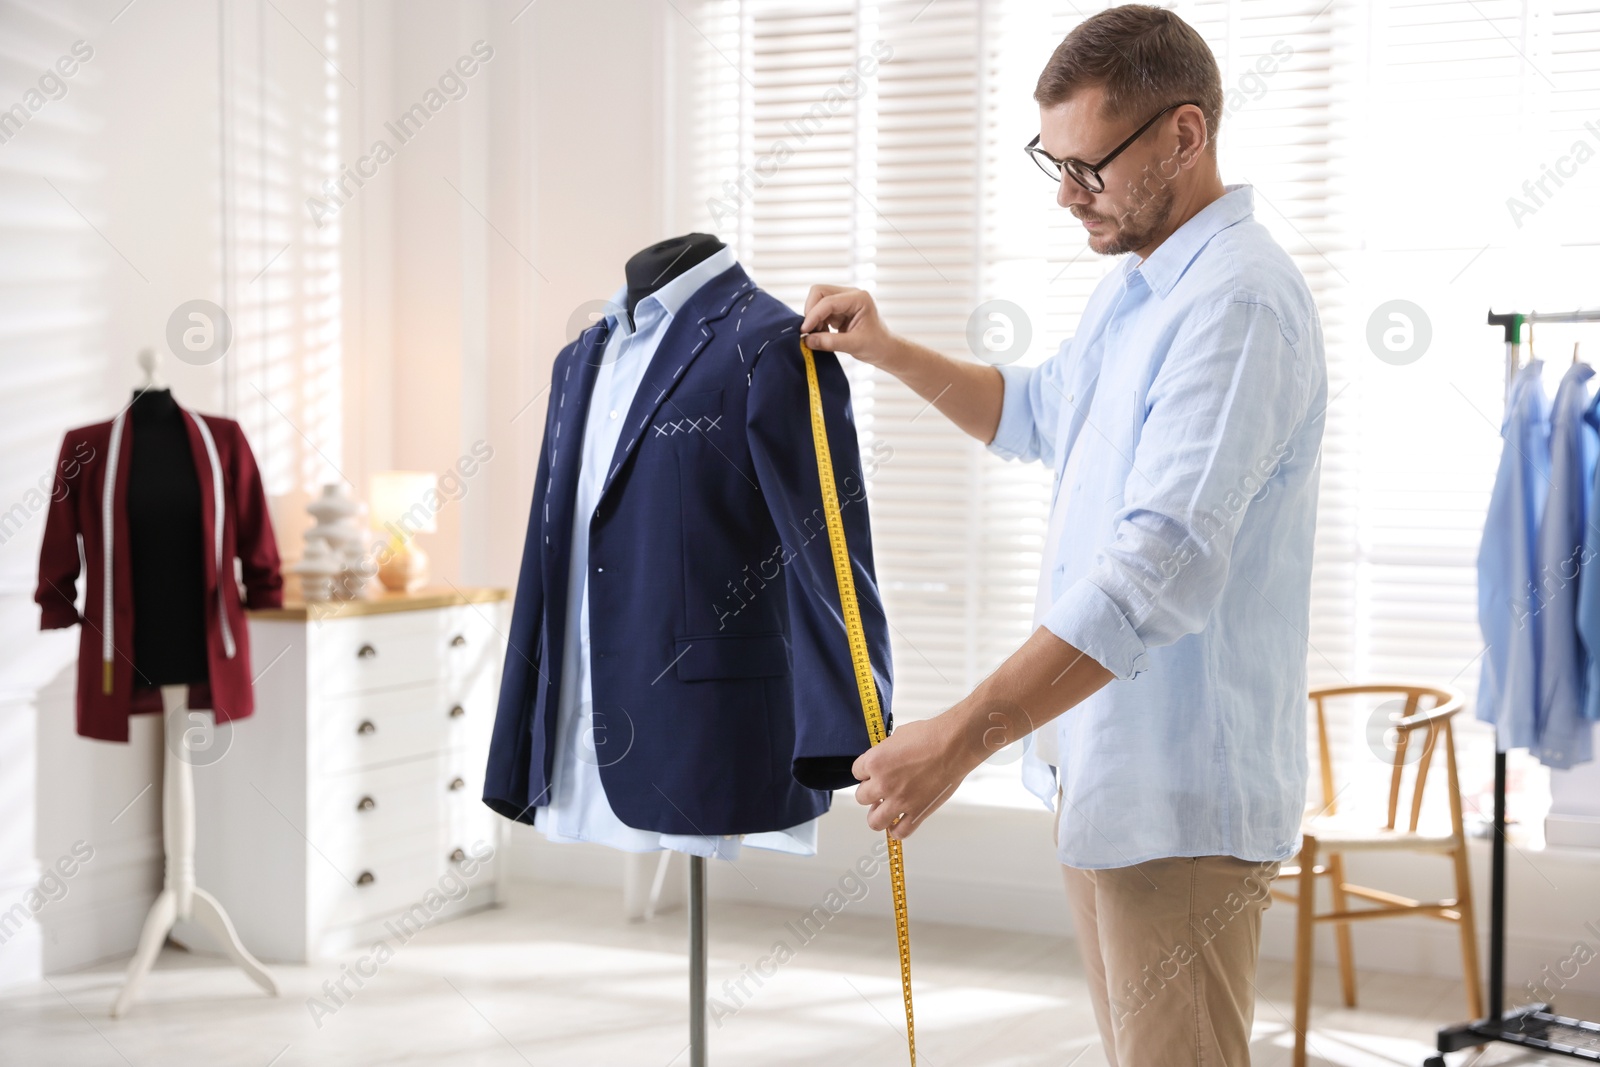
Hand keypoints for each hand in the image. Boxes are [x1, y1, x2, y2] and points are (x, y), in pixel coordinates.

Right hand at [801, 285, 900, 368]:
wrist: (885, 350)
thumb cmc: (876, 346)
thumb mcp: (854, 345)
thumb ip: (830, 342)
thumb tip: (807, 340)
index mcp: (859, 298)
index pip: (828, 301)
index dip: (813, 315)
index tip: (804, 331)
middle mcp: (851, 294)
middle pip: (819, 292)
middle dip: (811, 311)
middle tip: (810, 331)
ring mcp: (844, 300)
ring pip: (817, 300)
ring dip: (813, 317)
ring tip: (819, 335)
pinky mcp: (839, 308)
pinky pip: (820, 310)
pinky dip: (817, 322)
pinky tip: (823, 334)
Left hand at [851, 716, 980, 838]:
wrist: (954, 745)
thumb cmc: (931, 736)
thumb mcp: (898, 736)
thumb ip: (886, 751)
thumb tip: (885, 758)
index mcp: (875, 762)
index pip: (856, 772)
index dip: (865, 772)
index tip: (872, 773)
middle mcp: (883, 784)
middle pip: (861, 797)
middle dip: (870, 792)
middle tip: (879, 789)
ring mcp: (900, 801)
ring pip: (874, 821)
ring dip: (877, 815)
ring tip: (884, 809)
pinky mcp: (917, 812)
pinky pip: (900, 832)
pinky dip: (897, 830)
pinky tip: (899, 822)